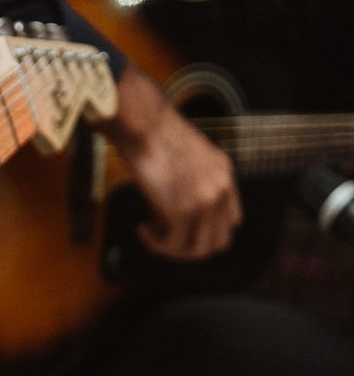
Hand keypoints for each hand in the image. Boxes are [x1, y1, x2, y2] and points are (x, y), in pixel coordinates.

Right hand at [102, 65, 242, 259]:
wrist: (145, 126)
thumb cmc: (155, 136)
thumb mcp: (187, 159)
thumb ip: (190, 187)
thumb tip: (171, 215)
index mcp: (225, 175)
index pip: (232, 220)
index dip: (206, 230)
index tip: (184, 227)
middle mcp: (220, 190)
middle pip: (219, 241)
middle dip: (191, 247)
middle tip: (168, 239)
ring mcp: (204, 202)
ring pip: (198, 249)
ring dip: (173, 250)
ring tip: (154, 236)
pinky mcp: (181, 210)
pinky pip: (173, 244)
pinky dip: (156, 244)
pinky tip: (144, 231)